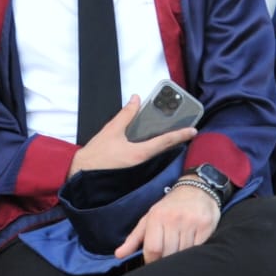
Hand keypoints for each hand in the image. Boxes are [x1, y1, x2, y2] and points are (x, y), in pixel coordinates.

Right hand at [69, 96, 196, 174]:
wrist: (82, 175)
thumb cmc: (96, 156)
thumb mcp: (111, 131)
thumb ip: (126, 115)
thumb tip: (136, 99)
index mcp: (140, 153)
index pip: (165, 142)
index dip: (180, 135)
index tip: (193, 130)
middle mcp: (142, 163)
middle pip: (164, 149)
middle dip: (175, 140)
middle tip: (186, 131)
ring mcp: (138, 169)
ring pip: (156, 155)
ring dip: (165, 145)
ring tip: (173, 134)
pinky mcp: (132, 172)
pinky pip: (147, 159)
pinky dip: (153, 150)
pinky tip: (153, 143)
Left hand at [115, 182, 217, 261]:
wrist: (197, 189)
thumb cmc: (169, 207)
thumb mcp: (149, 218)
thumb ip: (134, 239)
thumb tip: (118, 255)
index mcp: (157, 217)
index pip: (153, 249)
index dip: (152, 261)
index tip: (154, 263)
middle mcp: (174, 219)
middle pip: (168, 253)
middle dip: (166, 261)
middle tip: (167, 260)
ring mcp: (191, 223)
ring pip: (184, 253)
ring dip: (181, 258)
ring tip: (179, 254)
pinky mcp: (206, 226)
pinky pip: (199, 249)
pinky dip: (194, 253)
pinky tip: (192, 249)